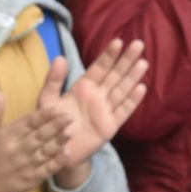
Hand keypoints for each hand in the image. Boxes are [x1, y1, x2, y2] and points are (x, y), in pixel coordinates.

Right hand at [0, 77, 73, 191]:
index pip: (28, 123)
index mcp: (7, 136)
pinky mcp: (30, 180)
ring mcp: (25, 166)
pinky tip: (67, 153)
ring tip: (71, 132)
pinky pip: (46, 170)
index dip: (43, 115)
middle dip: (56, 125)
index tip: (56, 107)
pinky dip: (57, 162)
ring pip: (45, 152)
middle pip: (40, 136)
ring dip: (59, 142)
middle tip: (70, 116)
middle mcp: (17, 150)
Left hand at [43, 40, 149, 187]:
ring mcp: (105, 110)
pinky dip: (132, 100)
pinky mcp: (110, 125)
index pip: (98, 68)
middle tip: (138, 44)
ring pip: (121, 89)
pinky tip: (141, 88)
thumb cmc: (50, 123)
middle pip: (114, 75)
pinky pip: (123, 111)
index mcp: (83, 87)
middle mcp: (97, 96)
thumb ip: (53, 80)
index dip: (108, 55)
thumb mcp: (47, 100)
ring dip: (132, 77)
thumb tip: (59, 57)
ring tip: (143, 62)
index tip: (118, 41)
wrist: (56, 150)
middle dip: (126, 60)